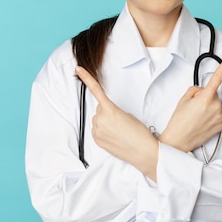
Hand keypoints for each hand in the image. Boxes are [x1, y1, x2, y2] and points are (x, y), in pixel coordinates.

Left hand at [75, 66, 158, 180]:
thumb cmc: (139, 133)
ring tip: (119, 131)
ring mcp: (97, 131)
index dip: (86, 78)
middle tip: (121, 121)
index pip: (96, 91)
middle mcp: (100, 120)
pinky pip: (97, 130)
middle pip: (100, 109)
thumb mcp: (127, 115)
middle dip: (107, 112)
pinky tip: (114, 137)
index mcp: (110, 110)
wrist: (142, 152)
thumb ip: (113, 111)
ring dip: (105, 123)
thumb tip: (105, 115)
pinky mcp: (96, 140)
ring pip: (98, 120)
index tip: (78, 69)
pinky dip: (104, 131)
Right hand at [159, 53, 221, 152]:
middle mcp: (215, 107)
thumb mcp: (183, 99)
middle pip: (214, 94)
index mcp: (205, 98)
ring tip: (196, 116)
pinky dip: (211, 115)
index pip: (217, 77)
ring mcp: (219, 117)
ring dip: (208, 107)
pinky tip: (202, 121)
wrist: (178, 141)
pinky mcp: (221, 125)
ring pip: (216, 104)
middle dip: (205, 96)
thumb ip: (196, 90)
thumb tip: (204, 90)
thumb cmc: (179, 121)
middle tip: (193, 107)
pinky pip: (218, 114)